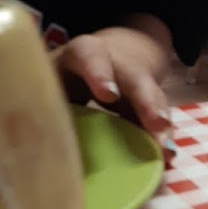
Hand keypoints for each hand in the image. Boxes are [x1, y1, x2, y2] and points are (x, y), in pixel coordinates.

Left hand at [52, 20, 173, 152]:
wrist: (106, 57)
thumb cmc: (67, 75)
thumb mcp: (54, 77)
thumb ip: (51, 99)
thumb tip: (40, 137)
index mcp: (84, 53)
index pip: (89, 54)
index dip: (100, 72)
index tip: (109, 95)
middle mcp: (117, 64)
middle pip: (134, 77)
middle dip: (145, 100)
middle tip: (156, 123)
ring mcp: (137, 83)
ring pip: (152, 98)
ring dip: (159, 124)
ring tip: (166, 149)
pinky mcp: (148, 102)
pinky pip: (158, 119)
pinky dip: (162, 137)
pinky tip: (167, 155)